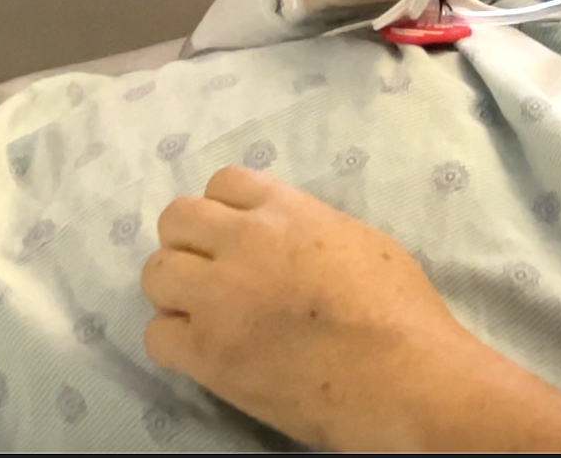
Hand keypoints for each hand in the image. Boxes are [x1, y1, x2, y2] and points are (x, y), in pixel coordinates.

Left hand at [141, 168, 476, 449]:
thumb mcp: (360, 239)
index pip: (223, 183)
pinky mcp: (209, 355)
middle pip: (177, 219)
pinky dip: (176, 343)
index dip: (225, 211)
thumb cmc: (401, 311)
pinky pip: (158, 337)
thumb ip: (309, 228)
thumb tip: (286, 241)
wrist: (403, 378)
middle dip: (189, 243)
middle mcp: (243, 243)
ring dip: (176, 291)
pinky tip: (206, 353)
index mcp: (285, 211)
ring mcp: (220, 298)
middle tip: (212, 274)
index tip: (236, 237)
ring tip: (205, 315)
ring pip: (157, 274)